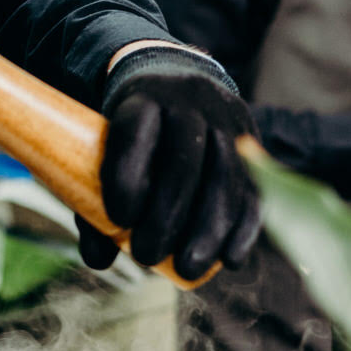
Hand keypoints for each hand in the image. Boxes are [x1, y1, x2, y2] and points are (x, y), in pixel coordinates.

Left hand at [78, 47, 262, 280]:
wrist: (179, 81)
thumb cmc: (134, 133)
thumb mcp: (107, 149)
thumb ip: (94, 204)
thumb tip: (100, 261)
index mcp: (144, 97)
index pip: (136, 131)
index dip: (128, 176)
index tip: (119, 219)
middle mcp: (190, 103)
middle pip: (184, 161)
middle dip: (166, 217)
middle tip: (147, 257)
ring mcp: (228, 123)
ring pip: (225, 176)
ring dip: (207, 231)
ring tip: (187, 269)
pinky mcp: (253, 146)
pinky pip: (256, 190)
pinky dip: (244, 230)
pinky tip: (230, 260)